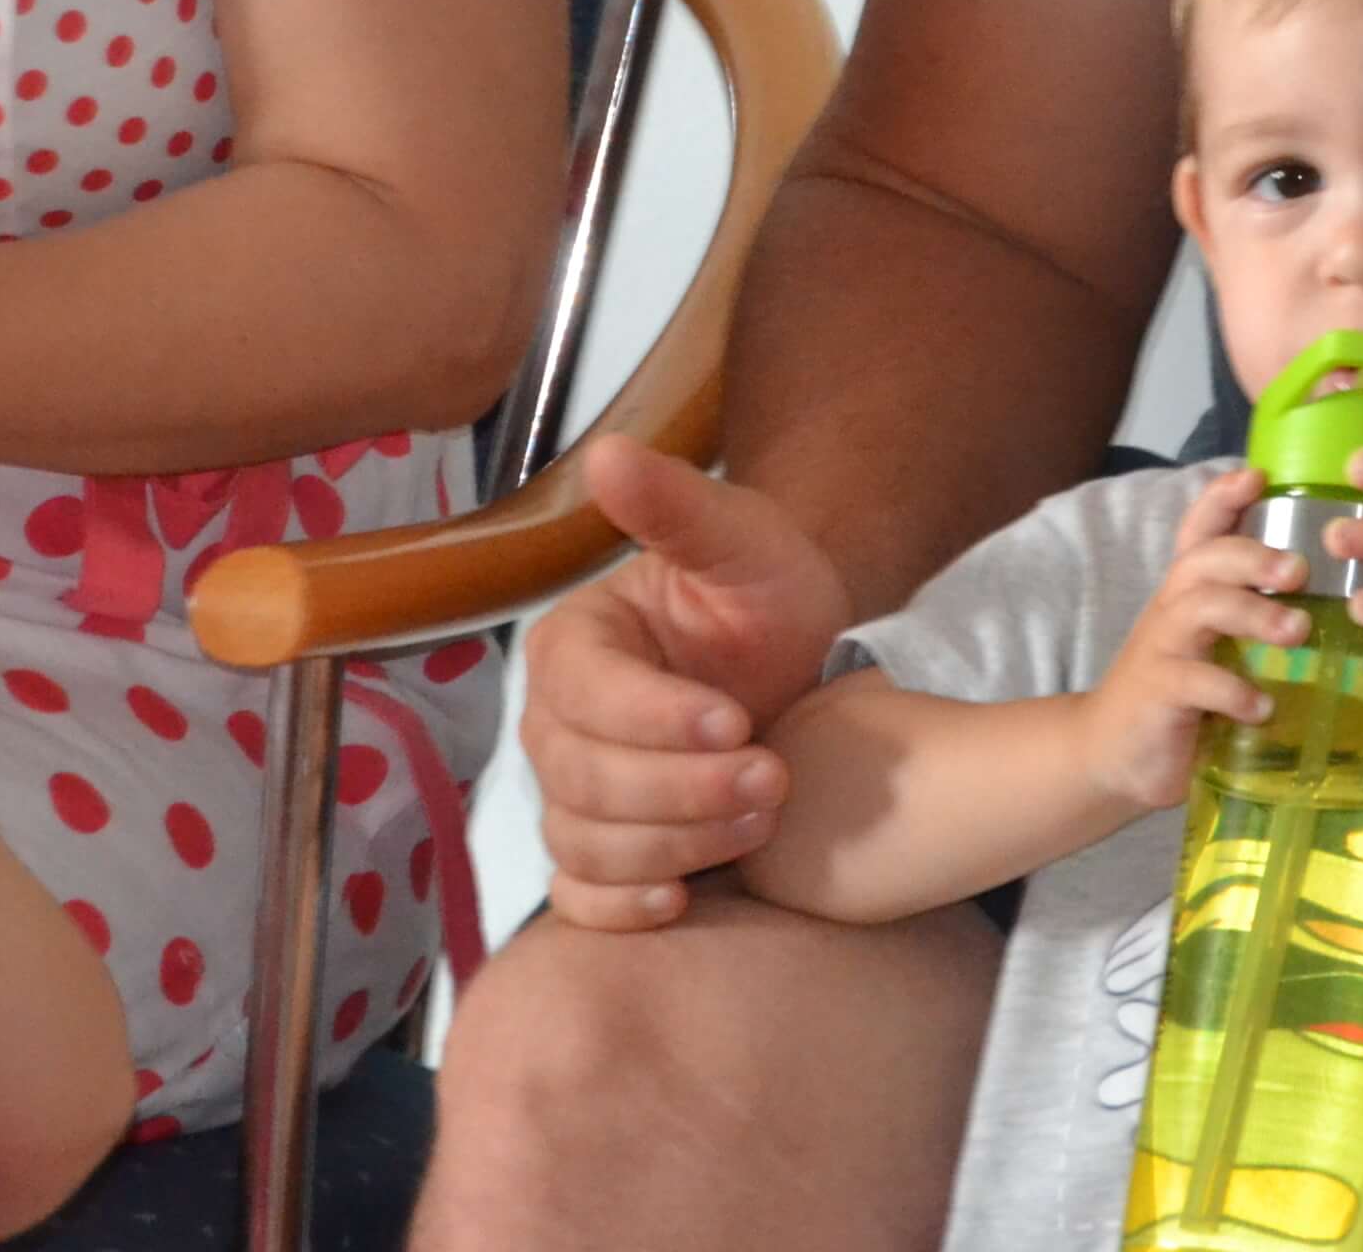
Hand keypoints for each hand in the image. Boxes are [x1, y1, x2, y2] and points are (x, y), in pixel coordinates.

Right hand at [520, 438, 853, 929]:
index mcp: (576, 641)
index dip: (656, 716)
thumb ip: (677, 506)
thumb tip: (608, 453)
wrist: (805, 672)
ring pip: (588, 841)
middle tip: (773, 775)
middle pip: (583, 777)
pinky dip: (621, 907)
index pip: (586, 692)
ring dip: (677, 842)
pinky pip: (580, 899)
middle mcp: (557, 722)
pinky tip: (681, 897)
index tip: (737, 720)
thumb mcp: (744, 541)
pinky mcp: (602, 854)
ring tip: (762, 816)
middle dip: (682, 787)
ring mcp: (574, 794)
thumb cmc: (769, 600)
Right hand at [1068, 468, 1302, 809]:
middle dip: (1252, 554)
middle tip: (1300, 568)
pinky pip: (1194, 681)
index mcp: (1190, 593)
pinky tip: (1263, 707)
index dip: (1222, 499)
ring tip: (1298, 630)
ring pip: (1201, 608)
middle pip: (1205, 559)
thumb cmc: (1182, 698)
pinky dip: (1232, 691)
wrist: (1112, 755)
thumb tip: (1345, 614)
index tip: (1258, 476)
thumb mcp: (1216, 651)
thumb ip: (1258, 626)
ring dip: (1253, 612)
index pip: (1200, 531)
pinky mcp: (1158, 693)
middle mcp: (1173, 609)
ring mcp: (1162, 648)